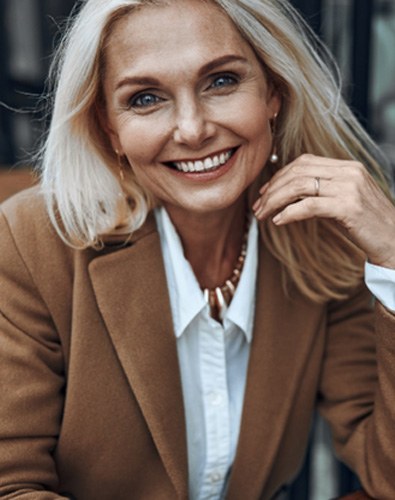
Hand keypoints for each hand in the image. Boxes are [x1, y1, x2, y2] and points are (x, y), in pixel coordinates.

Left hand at [253, 154, 394, 268]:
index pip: (304, 162)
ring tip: (263, 215)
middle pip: (298, 172)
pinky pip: (309, 205)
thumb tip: (290, 194)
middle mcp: (349, 172)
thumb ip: (323, 190)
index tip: (265, 192)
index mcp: (348, 167)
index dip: (280, 175)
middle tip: (258, 207)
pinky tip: (279, 221)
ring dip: (275, 201)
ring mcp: (350, 188)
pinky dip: (289, 213)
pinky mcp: (349, 207)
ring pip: (300, 186)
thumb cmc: (368, 224)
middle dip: (272, 189)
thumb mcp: (346, 199)